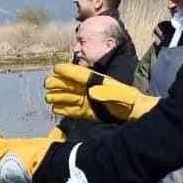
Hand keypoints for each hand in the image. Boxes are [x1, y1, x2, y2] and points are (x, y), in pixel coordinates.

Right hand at [44, 63, 159, 122]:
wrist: (135, 114)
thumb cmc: (129, 101)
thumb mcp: (121, 95)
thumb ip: (107, 93)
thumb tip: (90, 92)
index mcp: (98, 81)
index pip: (81, 74)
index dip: (69, 71)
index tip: (56, 68)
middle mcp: (91, 89)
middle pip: (72, 85)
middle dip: (59, 84)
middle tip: (47, 83)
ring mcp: (89, 101)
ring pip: (70, 97)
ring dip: (59, 97)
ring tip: (48, 97)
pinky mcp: (89, 112)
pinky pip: (74, 110)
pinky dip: (65, 110)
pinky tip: (56, 109)